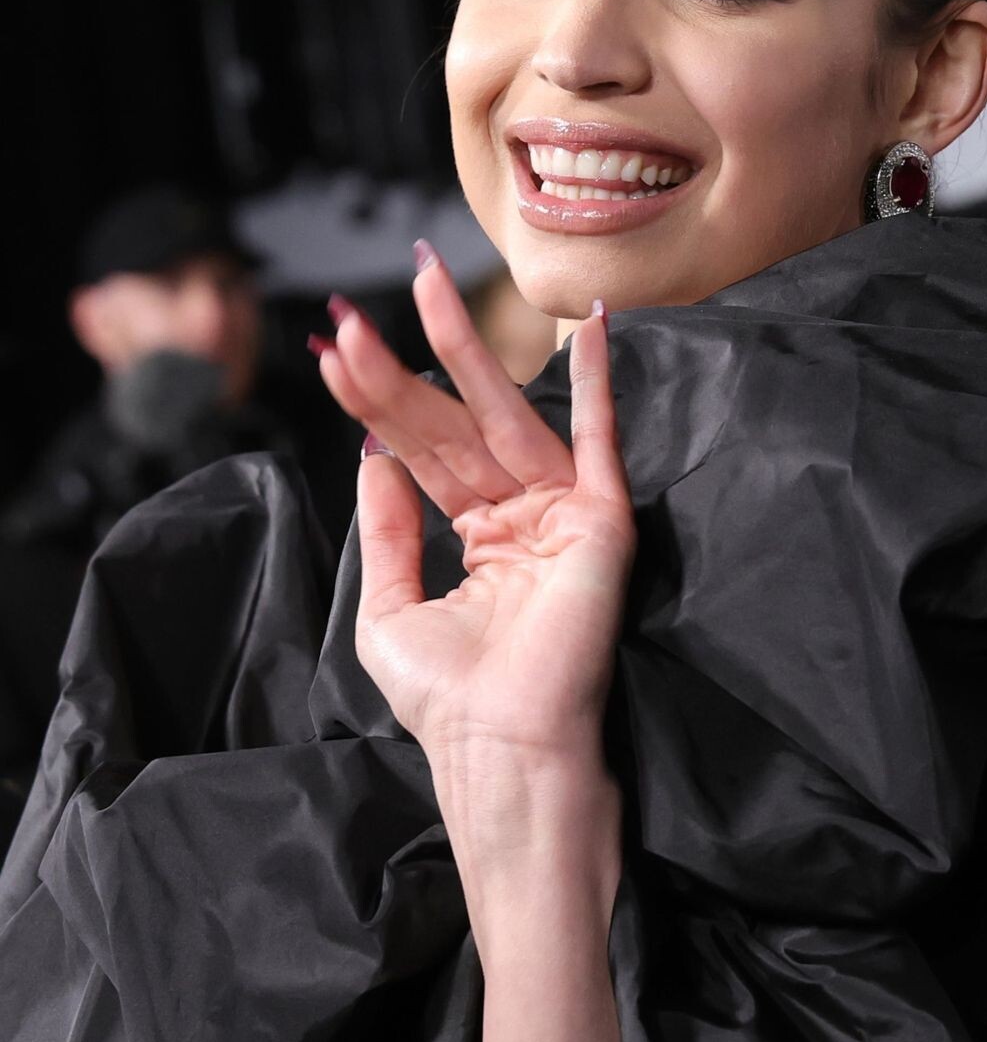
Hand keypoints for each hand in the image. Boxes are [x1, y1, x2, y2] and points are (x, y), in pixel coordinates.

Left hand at [313, 249, 634, 878]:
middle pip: (452, 423)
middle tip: (352, 312)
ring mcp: (562, 512)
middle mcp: (522, 514)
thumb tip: (372, 458)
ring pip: (504, 415)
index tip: (331, 349)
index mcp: (479, 536)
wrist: (504, 756)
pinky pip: (600, 440)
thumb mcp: (392, 610)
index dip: (375, 402)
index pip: (421, 451)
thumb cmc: (451, 702)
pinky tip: (590, 323)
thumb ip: (389, 530)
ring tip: (424, 285)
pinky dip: (599, 383)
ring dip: (464, 350)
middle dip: (401, 367)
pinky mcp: (600, 522)